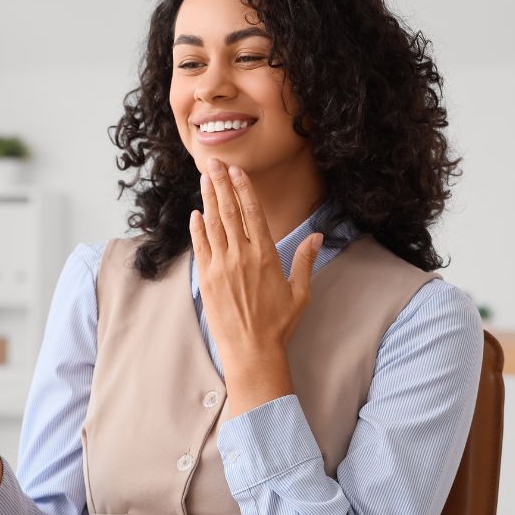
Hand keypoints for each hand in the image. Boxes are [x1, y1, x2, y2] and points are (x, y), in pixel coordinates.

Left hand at [189, 157, 322, 415]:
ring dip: (207, 199)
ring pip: (212, 225)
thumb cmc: (278, 325)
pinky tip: (195, 213)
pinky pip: (200, 247)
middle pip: (229, 212)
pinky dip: (196, 228)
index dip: (243, 189)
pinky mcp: (206, 280)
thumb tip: (318, 235)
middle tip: (213, 162)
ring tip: (204, 178)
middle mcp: (241, 256)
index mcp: (266, 256)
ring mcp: (221, 267)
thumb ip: (305, 260)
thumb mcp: (300, 293)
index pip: (253, 213)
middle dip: (221, 184)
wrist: (252, 352)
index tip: (237, 171)